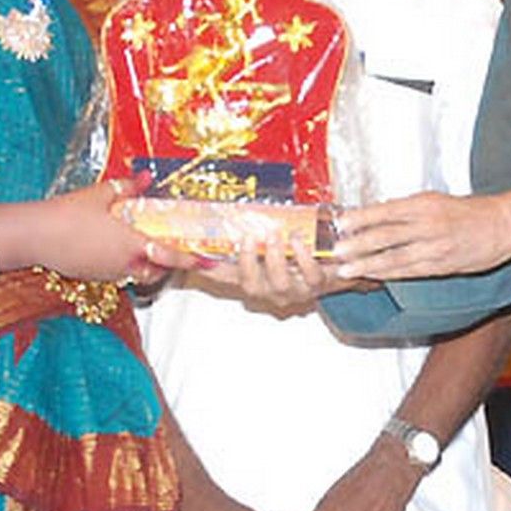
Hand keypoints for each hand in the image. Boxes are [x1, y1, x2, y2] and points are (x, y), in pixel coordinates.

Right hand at [11, 178, 189, 284]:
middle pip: (156, 271)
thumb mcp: (100, 195)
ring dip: (145, 265)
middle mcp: (123, 264)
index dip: (191, 259)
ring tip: (143, 246)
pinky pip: (117, 274)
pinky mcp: (92, 276)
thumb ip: (128, 188)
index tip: (208, 261)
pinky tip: (114, 248)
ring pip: (136, 275)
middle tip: (173, 250)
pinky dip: (124, 265)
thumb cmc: (66, 214)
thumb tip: (147, 177)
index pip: (170, 255)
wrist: (33, 235)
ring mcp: (107, 273)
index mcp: (131, 244)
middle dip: (168, 264)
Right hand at [188, 231, 335, 314]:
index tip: (174, 251)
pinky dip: (304, 257)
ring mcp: (293, 290)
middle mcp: (268, 288)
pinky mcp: (317, 284)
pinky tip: (299, 240)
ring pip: (279, 285)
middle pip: (250, 285)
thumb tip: (207, 220)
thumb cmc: (294, 252)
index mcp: (249, 276)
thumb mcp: (263, 240)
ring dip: (275, 259)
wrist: (335, 263)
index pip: (217, 274)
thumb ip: (240, 232)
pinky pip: (311, 276)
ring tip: (274, 235)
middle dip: (247, 262)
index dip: (198, 266)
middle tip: (248, 237)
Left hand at [332, 190, 510, 280]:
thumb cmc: (473, 211)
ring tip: (345, 268)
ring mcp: (435, 247)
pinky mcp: (442, 265)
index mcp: (425, 204)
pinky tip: (373, 276)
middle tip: (335, 249)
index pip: (385, 210)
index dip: (360, 218)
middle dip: (357, 243)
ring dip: (367, 263)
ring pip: (394, 257)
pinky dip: (389, 274)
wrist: (506, 224)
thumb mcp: (438, 200)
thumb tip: (377, 215)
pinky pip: (410, 271)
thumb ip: (409, 209)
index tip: (339, 222)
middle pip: (385, 235)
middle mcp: (428, 224)